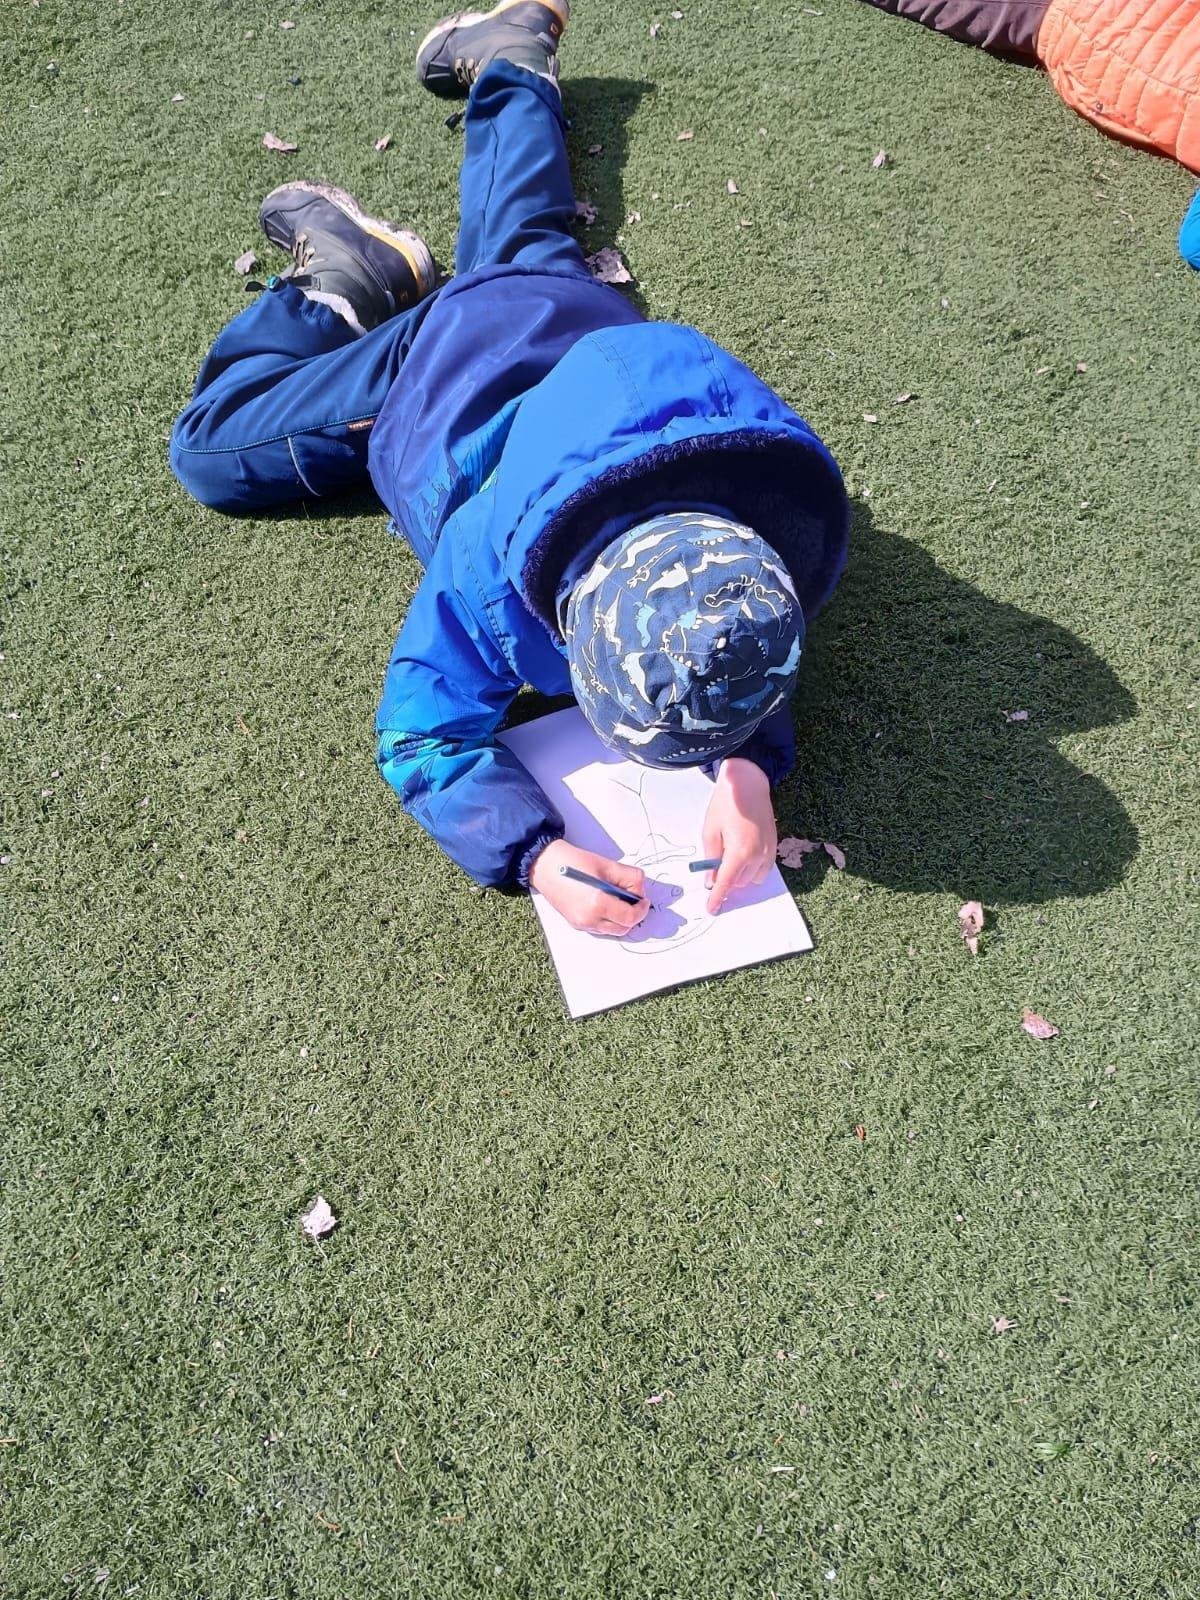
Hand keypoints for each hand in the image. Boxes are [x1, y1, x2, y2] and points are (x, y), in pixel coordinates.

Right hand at [528, 839, 649, 937]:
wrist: (545, 865)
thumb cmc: (574, 861)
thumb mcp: (607, 865)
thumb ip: (629, 877)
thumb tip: (640, 890)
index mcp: (598, 903)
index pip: (630, 917)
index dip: (641, 909)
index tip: (644, 900)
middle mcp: (589, 918)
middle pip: (623, 928)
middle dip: (633, 915)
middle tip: (633, 899)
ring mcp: (581, 923)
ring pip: (612, 931)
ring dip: (621, 919)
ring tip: (618, 901)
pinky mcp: (575, 923)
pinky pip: (600, 928)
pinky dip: (608, 920)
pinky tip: (605, 903)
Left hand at [701, 757, 777, 913]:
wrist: (748, 783)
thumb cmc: (726, 805)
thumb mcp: (710, 832)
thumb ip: (711, 860)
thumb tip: (711, 881)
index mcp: (739, 852)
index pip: (726, 883)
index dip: (717, 898)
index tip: (711, 909)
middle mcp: (758, 855)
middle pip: (740, 883)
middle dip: (726, 880)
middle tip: (715, 865)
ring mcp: (769, 851)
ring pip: (752, 879)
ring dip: (740, 875)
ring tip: (729, 855)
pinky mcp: (774, 846)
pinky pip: (763, 869)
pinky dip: (752, 869)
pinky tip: (742, 854)